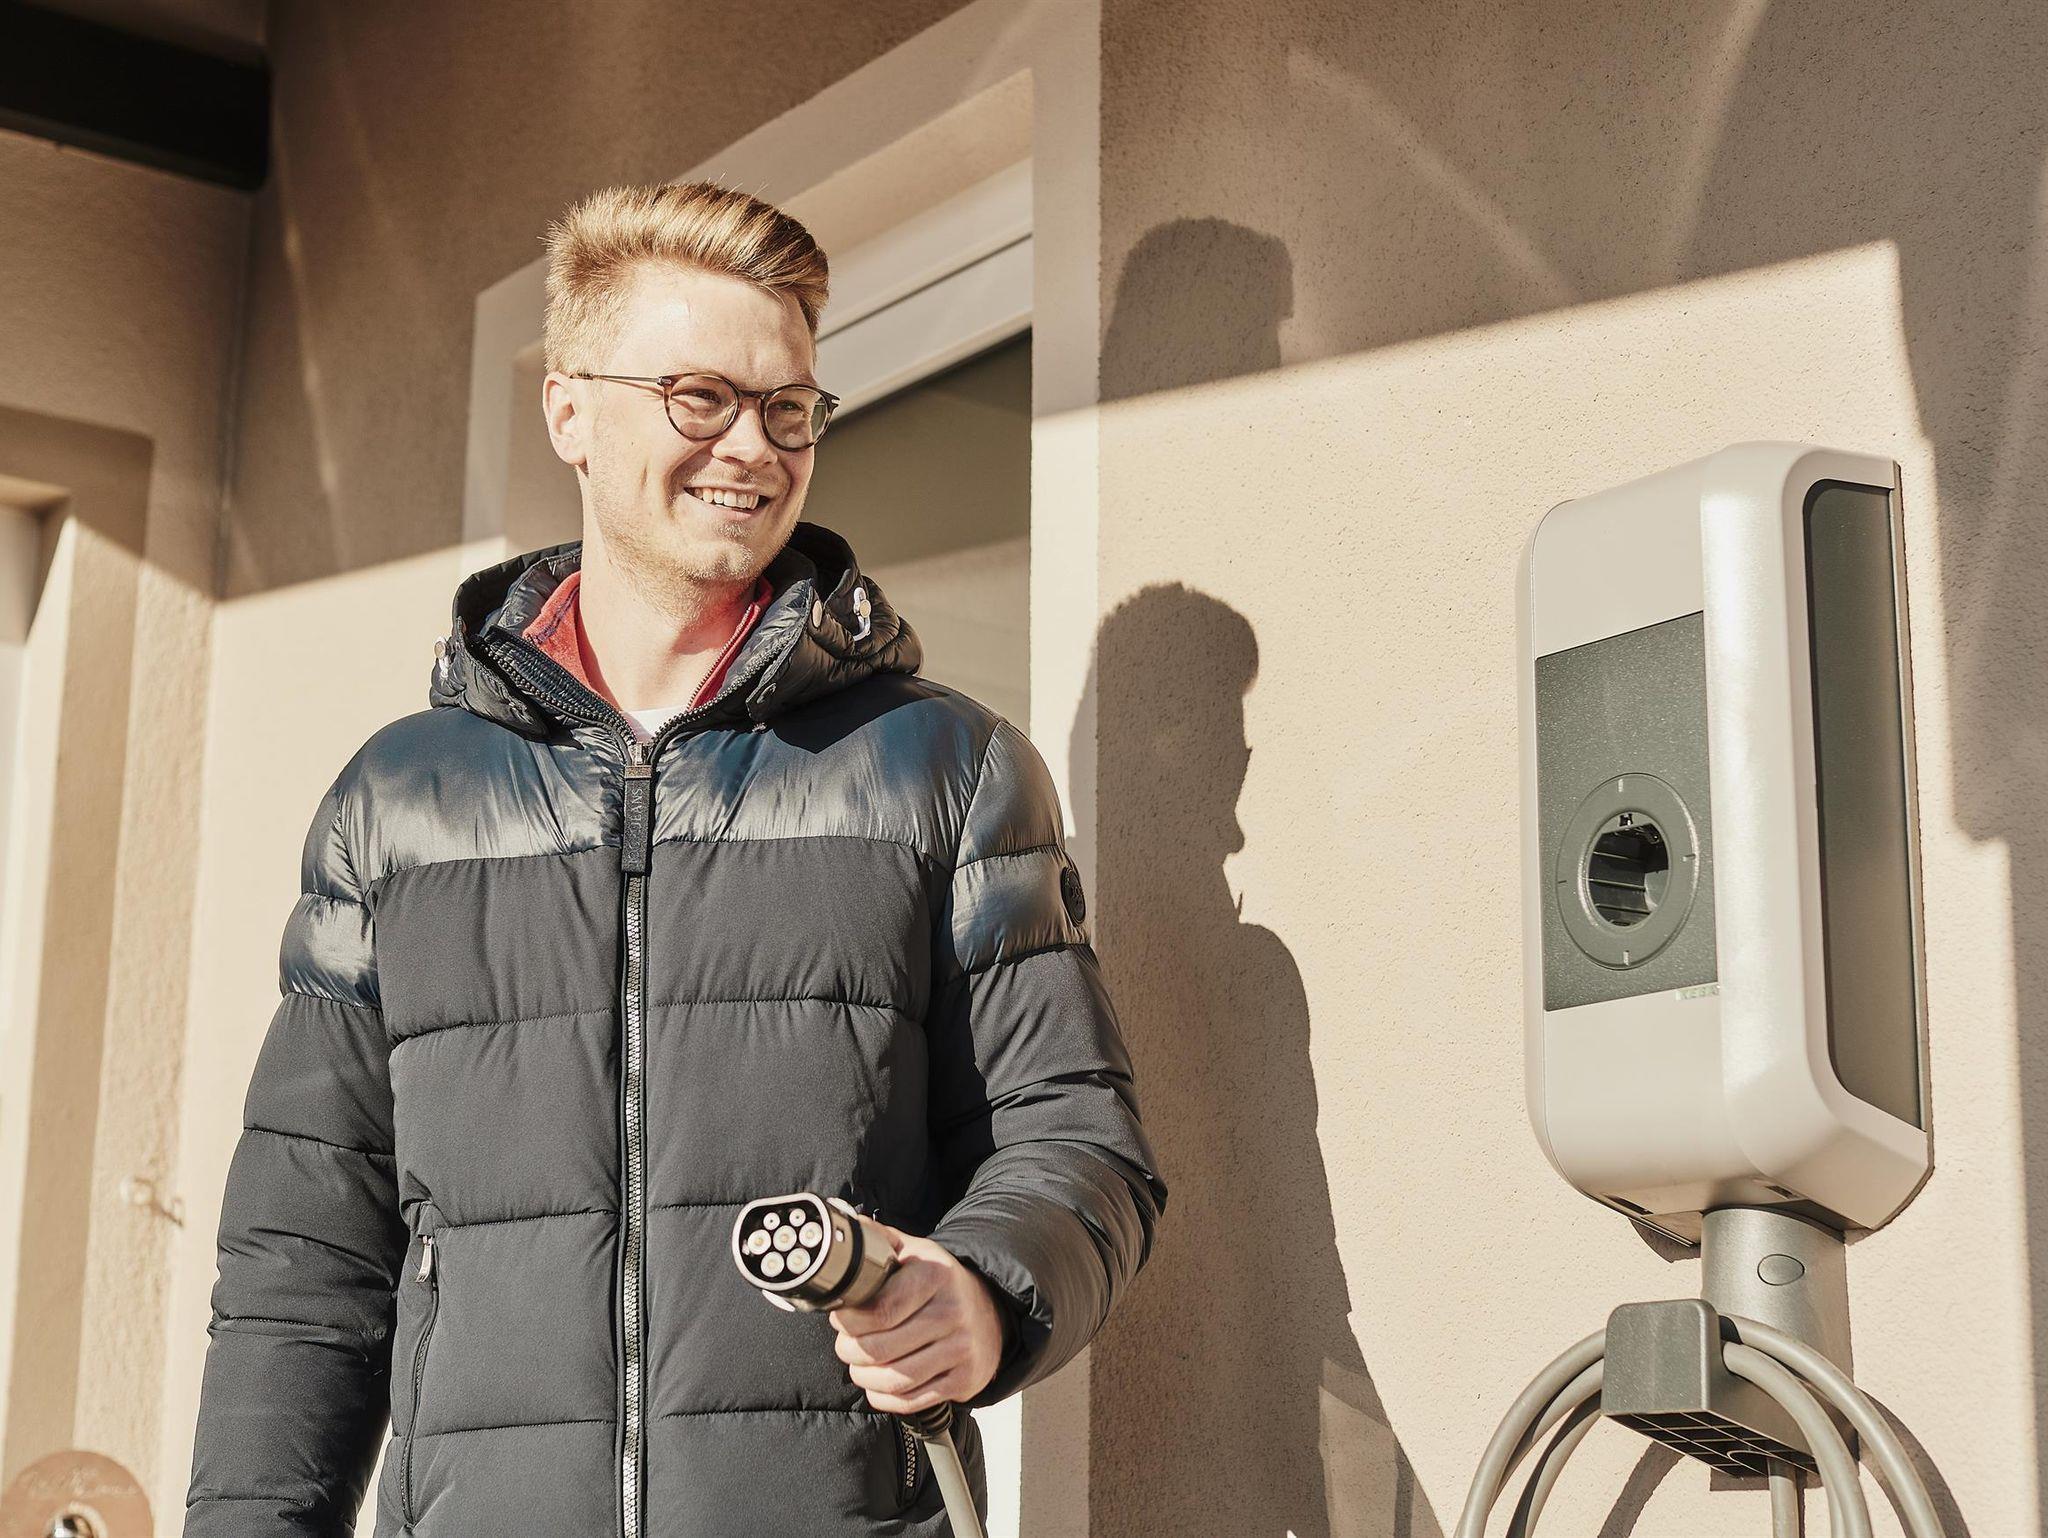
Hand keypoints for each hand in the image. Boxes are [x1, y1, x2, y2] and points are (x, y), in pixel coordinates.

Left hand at [828, 1221, 1004, 1413]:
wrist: (988, 1310)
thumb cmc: (938, 1283)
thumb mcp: (914, 1251)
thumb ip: (879, 1239)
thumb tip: (846, 1226)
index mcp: (935, 1276)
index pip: (880, 1309)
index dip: (849, 1320)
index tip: (841, 1318)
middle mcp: (952, 1313)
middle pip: (882, 1349)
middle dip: (850, 1351)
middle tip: (845, 1345)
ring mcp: (962, 1349)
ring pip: (896, 1379)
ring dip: (864, 1378)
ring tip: (858, 1366)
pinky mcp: (965, 1380)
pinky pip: (913, 1401)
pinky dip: (885, 1398)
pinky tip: (878, 1385)